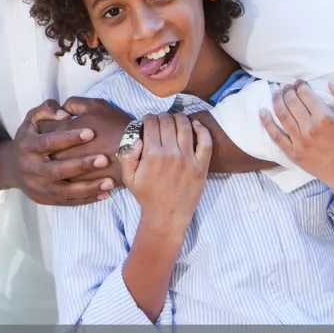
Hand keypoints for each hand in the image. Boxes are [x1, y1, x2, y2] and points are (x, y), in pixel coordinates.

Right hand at [0, 99, 118, 205]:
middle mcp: (30, 169)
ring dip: (88, 187)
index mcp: (27, 146)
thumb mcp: (32, 119)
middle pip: (57, 170)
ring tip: (110, 181)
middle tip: (104, 159)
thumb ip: (47, 110)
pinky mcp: (44, 200)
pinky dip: (86, 199)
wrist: (12, 167)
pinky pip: (67, 201)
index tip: (91, 132)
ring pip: (64, 191)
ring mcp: (37, 187)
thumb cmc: (30, 138)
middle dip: (81, 165)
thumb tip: (65, 114)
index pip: (48, 142)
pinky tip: (104, 193)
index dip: (69, 138)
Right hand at [120, 112, 211, 231]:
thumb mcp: (128, 178)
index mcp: (152, 155)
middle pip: (168, 121)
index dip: (148, 118)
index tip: (148, 120)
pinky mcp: (201, 166)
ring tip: (175, 119)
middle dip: (162, 116)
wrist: (167, 215)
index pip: (151, 124)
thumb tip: (137, 138)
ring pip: (185, 126)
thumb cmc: (147, 196)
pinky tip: (195, 125)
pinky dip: (202, 129)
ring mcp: (188, 159)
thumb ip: (128, 155)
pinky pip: (205, 141)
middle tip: (161, 120)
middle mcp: (171, 154)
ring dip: (179, 118)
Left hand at [260, 81, 333, 190]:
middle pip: (291, 102)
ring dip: (277, 100)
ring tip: (277, 93)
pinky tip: (262, 112)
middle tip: (287, 87)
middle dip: (288, 90)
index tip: (299, 83)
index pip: (305, 94)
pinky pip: (275, 136)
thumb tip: (330, 83)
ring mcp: (299, 141)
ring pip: (282, 115)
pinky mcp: (292, 152)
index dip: (300, 85)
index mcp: (325, 117)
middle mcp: (310, 128)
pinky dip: (267, 122)